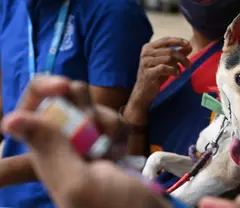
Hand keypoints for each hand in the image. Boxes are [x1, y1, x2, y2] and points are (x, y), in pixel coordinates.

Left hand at [1, 75, 170, 207]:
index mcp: (41, 159)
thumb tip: (9, 119)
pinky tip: (122, 148)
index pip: (23, 118)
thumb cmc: (117, 207)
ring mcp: (84, 144)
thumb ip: (48, 150)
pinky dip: (120, 129)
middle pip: (62, 102)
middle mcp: (59, 148)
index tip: (62, 87)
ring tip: (113, 149)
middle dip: (83, 109)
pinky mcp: (105, 142)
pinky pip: (109, 118)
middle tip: (95, 128)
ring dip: (106, 122)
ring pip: (89, 107)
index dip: (41, 91)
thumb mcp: (79, 184)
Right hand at [130, 37, 191, 107]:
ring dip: (178, 66)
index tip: (189, 44)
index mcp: (149, 47)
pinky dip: (173, 71)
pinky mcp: (148, 72)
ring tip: (180, 73)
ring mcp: (146, 62)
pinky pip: (164, 68)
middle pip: (170, 50)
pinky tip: (177, 76)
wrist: (144, 92)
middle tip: (189, 65)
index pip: (166, 40)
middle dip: (182, 57)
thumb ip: (177, 54)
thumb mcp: (167, 63)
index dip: (178, 41)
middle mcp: (146, 53)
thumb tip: (189, 46)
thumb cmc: (156, 76)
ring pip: (168, 58)